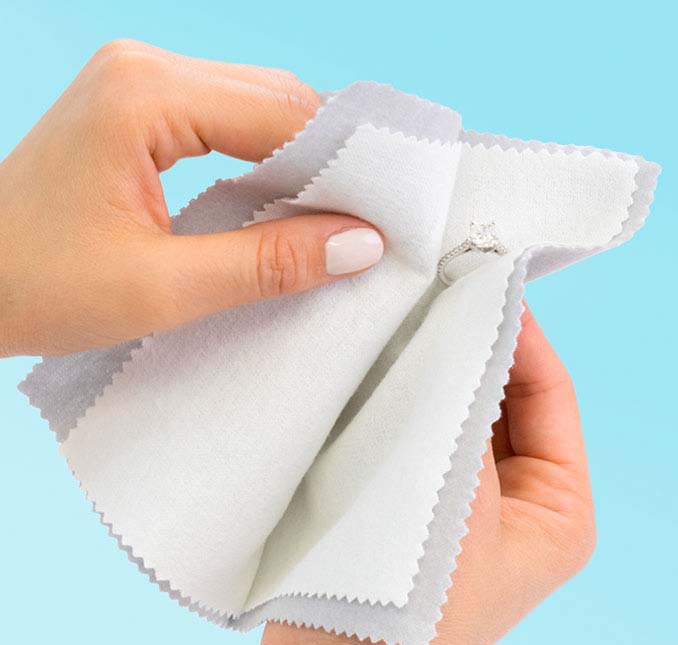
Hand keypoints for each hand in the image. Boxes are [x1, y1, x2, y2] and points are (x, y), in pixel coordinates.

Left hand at [0, 40, 382, 356]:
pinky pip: (227, 121)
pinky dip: (265, 159)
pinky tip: (283, 201)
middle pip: (276, 101)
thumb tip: (358, 245)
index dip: (343, 167)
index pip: (282, 115)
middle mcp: (143, 69)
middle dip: (329, 161)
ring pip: (257, 108)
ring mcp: (138, 83)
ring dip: (301, 161)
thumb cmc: (36, 286)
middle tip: (367, 223)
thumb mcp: (162, 287)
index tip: (385, 217)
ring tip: (331, 219)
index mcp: (144, 94)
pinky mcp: (138, 111)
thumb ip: (266, 263)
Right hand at [256, 305, 595, 644]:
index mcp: (559, 505)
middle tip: (442, 291)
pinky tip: (382, 364)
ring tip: (410, 318)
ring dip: (438, 368)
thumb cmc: (415, 593)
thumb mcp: (462, 482)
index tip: (485, 283)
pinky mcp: (418, 501)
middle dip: (476, 347)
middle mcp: (519, 502)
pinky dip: (407, 396)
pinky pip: (422, 430)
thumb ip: (472, 396)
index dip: (522, 333)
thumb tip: (476, 316)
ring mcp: (467, 502)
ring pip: (460, 410)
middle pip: (507, 398)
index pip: (552, 392)